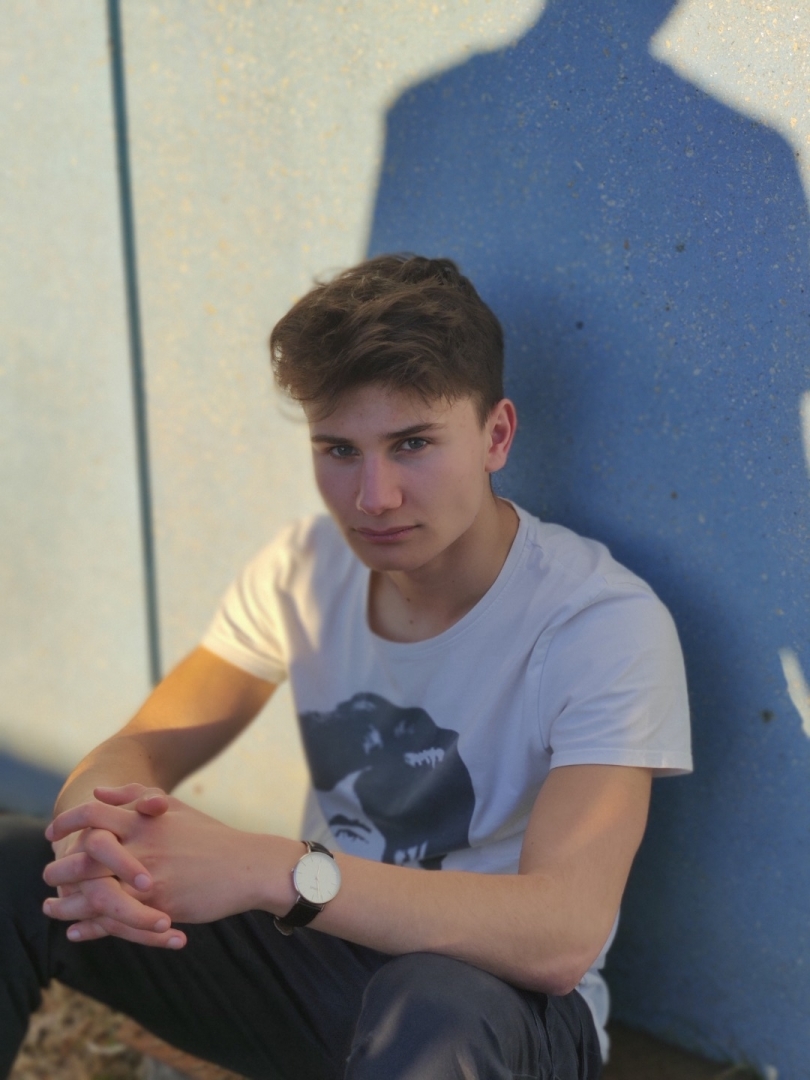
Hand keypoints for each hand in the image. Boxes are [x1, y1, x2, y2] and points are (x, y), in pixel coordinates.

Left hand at [45, 784, 268, 939]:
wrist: (247, 866)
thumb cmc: (211, 836)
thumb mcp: (175, 808)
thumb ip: (137, 797)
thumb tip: (100, 791)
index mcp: (145, 820)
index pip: (93, 813)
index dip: (67, 821)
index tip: (52, 831)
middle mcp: (142, 846)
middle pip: (83, 855)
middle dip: (59, 867)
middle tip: (48, 873)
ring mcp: (150, 878)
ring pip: (94, 893)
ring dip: (67, 904)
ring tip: (52, 909)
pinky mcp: (160, 907)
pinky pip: (116, 921)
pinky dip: (92, 929)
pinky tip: (77, 932)